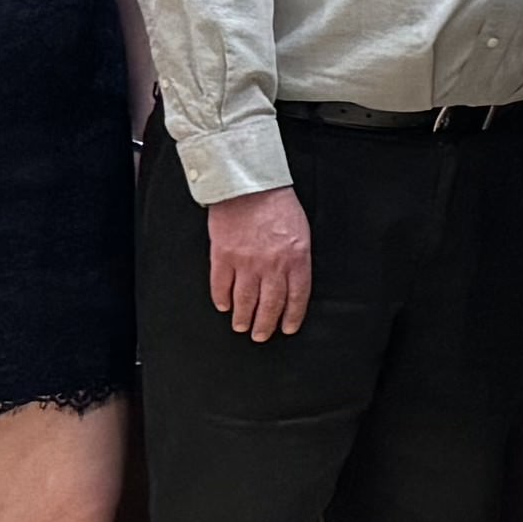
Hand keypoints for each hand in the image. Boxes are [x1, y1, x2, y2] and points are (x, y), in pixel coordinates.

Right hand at [205, 188, 316, 342]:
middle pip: (270, 304)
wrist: (248, 186)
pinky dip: (222, 299)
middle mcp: (272, 265)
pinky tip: (224, 306)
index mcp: (296, 258)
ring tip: (242, 326)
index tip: (288, 327)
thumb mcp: (301, 232)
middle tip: (261, 335)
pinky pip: (221, 286)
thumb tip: (293, 283)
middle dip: (266, 324)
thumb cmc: (277, 205)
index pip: (297, 297)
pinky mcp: (223, 257)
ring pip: (244, 300)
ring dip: (243, 317)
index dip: (292, 316)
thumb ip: (297, 258)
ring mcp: (246, 262)